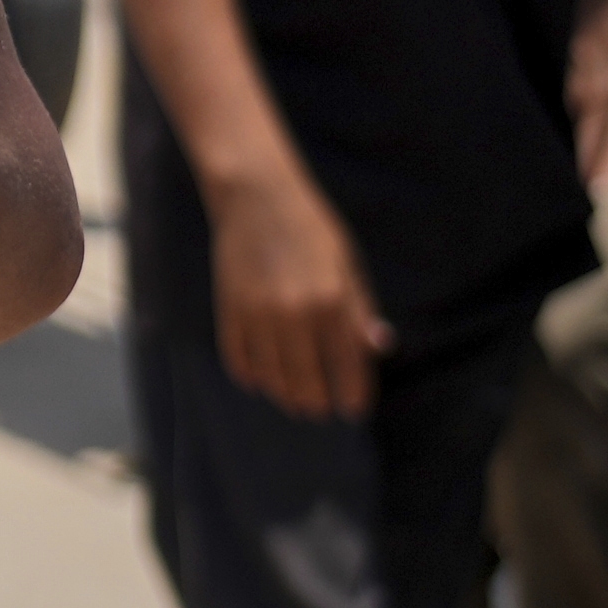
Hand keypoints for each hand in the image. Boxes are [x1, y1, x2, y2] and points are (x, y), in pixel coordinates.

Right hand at [210, 161, 386, 421]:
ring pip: (271, 378)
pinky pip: (239, 360)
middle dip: (316, 403)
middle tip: (320, 408)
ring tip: (293, 398)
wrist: (256, 198)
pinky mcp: (229, 310)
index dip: (353, 395)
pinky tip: (262, 378)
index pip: (346, 368)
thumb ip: (360, 310)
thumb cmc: (312, 230)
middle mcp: (294, 314)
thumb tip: (378, 348)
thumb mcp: (348, 266)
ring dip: (284, 394)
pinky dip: (251, 375)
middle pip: (306, 383)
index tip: (354, 410)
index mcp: (333, 302)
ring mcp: (257, 315)